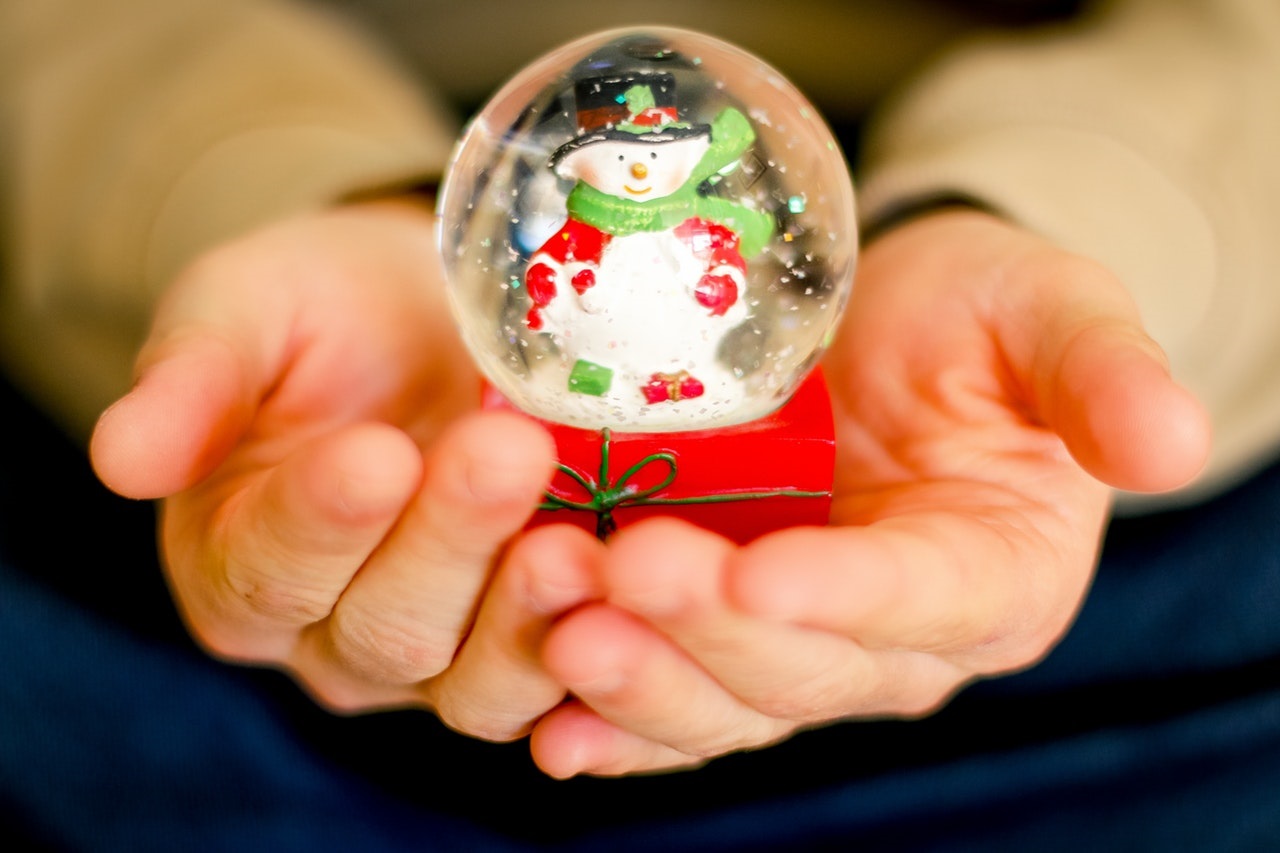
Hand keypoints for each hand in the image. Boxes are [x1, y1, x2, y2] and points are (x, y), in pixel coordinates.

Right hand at [90, 202, 595, 739]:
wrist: (431, 321)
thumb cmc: (328, 313)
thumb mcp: (245, 311)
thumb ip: (191, 378)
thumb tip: (119, 456)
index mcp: (238, 562)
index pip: (268, 567)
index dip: (321, 522)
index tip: (374, 453)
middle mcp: (329, 634)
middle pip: (383, 627)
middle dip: (449, 543)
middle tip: (507, 453)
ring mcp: (435, 655)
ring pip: (471, 679)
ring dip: (528, 615)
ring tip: (579, 540)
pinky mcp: (524, 646)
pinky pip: (561, 679)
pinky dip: (596, 648)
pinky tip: (636, 592)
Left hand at [526, 210, 1211, 775]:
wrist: (881, 331)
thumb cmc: (973, 316)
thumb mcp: (1046, 308)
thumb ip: (1100, 370)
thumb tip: (1171, 443)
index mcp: (993, 572)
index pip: (921, 601)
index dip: (843, 596)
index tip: (757, 569)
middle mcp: (897, 638)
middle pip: (806, 670)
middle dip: (710, 633)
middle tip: (616, 571)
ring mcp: (803, 645)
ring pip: (730, 703)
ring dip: (645, 680)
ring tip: (560, 629)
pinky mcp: (726, 637)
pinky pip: (676, 700)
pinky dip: (617, 721)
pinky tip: (552, 724)